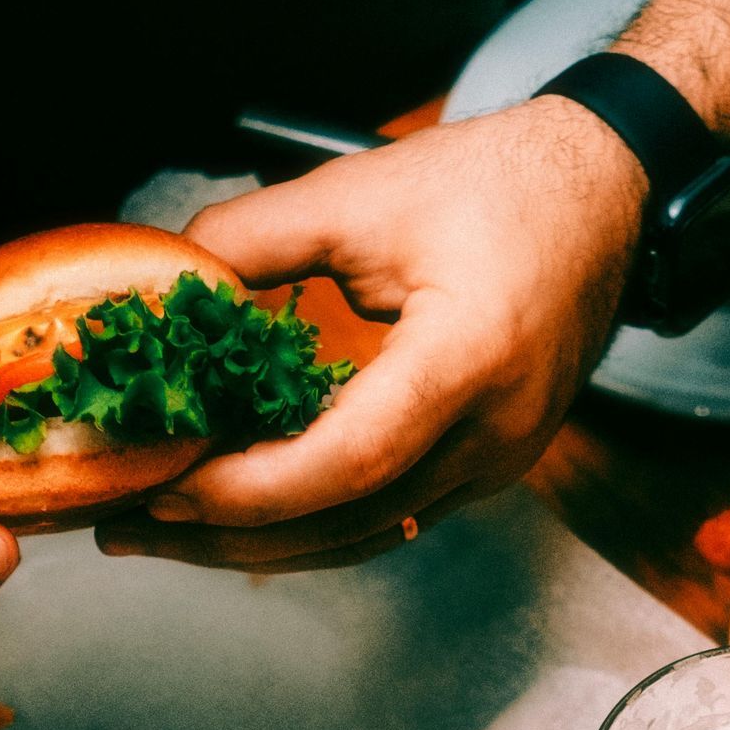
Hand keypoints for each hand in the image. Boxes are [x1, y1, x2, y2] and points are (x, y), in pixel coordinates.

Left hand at [97, 103, 644, 573]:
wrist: (604, 199)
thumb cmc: (495, 184)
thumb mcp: (362, 191)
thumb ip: (254, 238)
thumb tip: (163, 284)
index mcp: (468, 358)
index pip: (347, 462)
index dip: (247, 490)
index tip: (161, 486)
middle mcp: (493, 432)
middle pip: (346, 523)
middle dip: (227, 538)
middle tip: (125, 527)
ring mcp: (498, 462)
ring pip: (364, 537)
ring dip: (260, 545)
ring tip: (164, 533)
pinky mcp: (489, 467)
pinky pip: (388, 517)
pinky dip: (310, 521)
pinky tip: (242, 511)